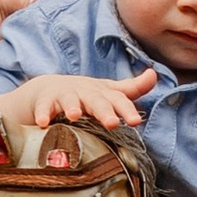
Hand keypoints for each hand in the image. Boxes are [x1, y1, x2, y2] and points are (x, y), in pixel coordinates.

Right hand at [36, 69, 160, 137]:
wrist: (48, 90)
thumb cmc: (86, 94)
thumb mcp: (109, 91)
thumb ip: (133, 88)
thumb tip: (154, 74)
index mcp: (103, 94)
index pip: (118, 100)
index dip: (127, 110)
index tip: (135, 121)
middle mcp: (85, 92)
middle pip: (96, 101)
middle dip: (104, 111)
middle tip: (111, 123)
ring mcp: (64, 95)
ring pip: (69, 100)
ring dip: (71, 106)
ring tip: (74, 116)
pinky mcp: (45, 100)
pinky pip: (43, 107)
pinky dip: (42, 113)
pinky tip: (42, 122)